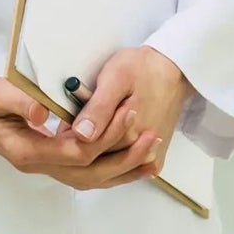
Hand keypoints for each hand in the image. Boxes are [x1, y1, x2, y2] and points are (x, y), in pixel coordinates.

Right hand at [0, 68, 163, 191]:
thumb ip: (21, 103)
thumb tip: (45, 115)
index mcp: (25, 150)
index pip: (77, 152)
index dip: (106, 136)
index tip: (129, 114)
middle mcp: (35, 164)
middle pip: (89, 172)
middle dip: (124, 160)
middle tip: (153, 139)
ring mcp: (37, 162)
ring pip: (88, 176)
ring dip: (120, 169)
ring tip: (151, 157)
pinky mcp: (40, 154)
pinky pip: (80, 168)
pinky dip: (105, 165)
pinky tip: (121, 156)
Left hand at [63, 46, 191, 179]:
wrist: (171, 70)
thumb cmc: (141, 69)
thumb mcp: (114, 79)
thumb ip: (98, 109)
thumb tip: (82, 135)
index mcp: (128, 134)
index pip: (87, 149)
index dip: (70, 136)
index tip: (62, 120)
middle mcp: (142, 151)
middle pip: (100, 158)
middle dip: (81, 142)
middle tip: (72, 120)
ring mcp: (150, 156)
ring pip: (112, 163)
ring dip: (97, 149)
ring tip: (90, 124)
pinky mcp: (156, 155)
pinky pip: (128, 164)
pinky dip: (114, 153)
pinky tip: (107, 136)